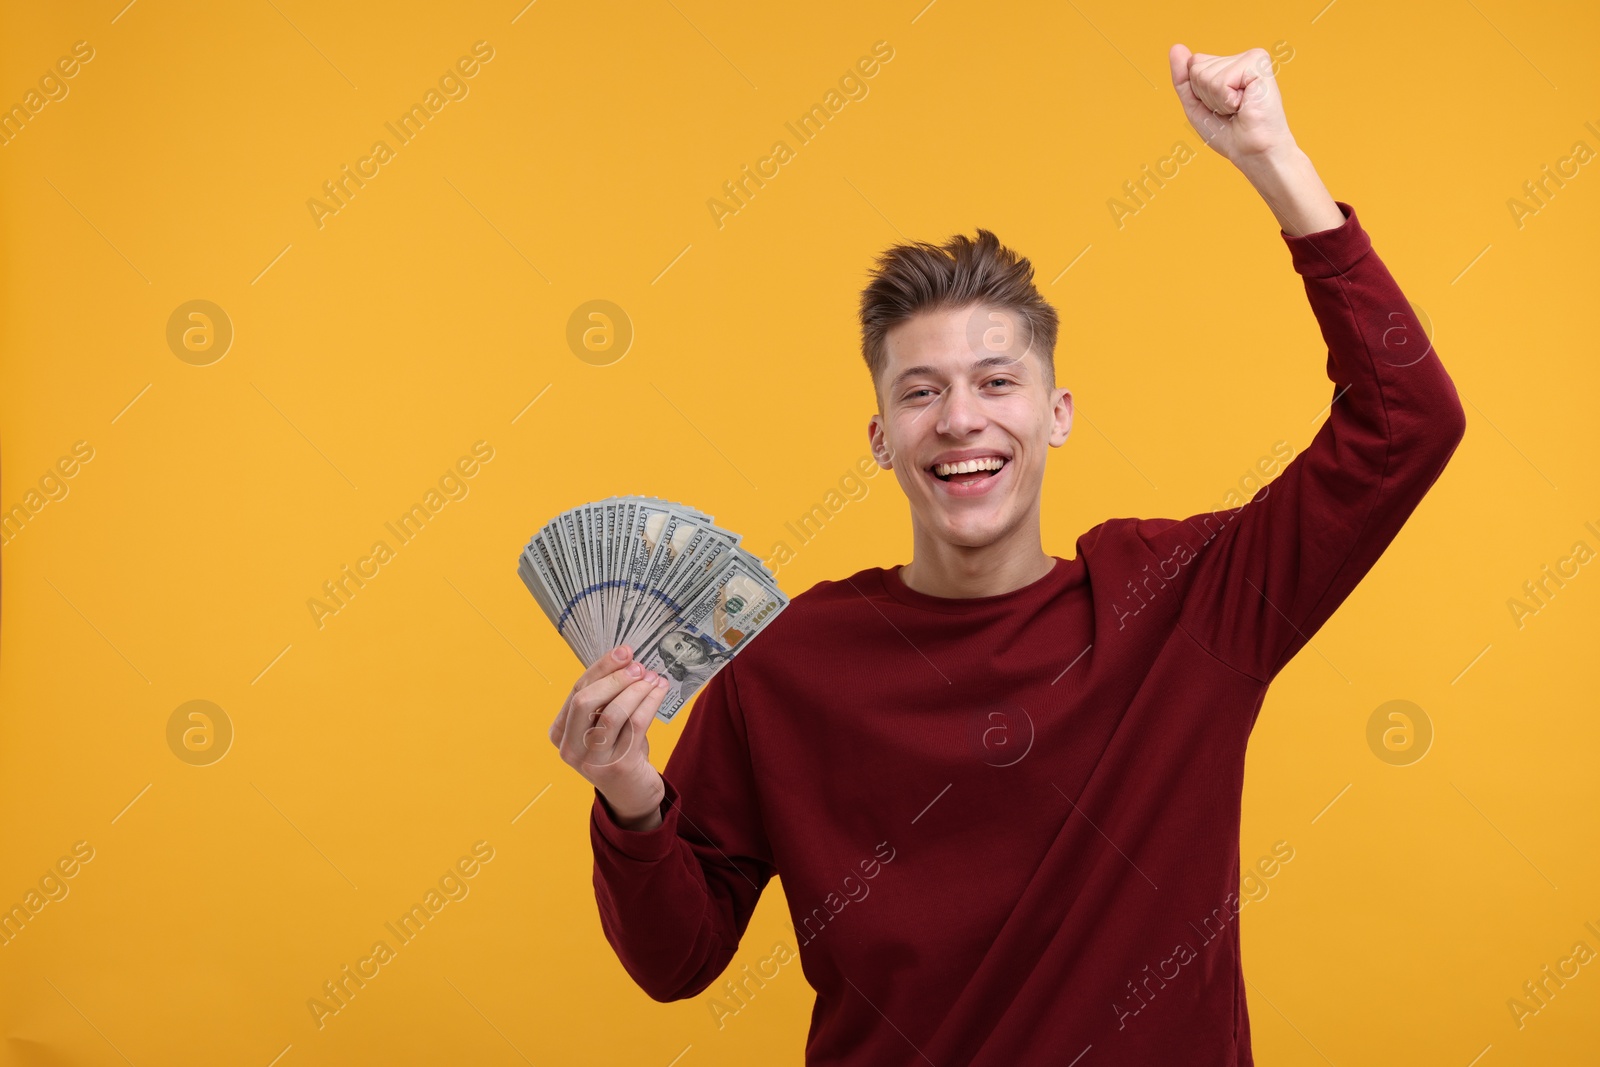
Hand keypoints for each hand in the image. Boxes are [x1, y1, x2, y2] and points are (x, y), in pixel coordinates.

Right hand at [549, 644, 673, 828]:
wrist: (632, 795)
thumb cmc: (617, 752)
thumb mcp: (603, 725)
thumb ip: (605, 698)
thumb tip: (627, 660)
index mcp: (560, 732)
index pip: (577, 690)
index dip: (601, 668)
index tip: (624, 652)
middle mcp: (569, 748)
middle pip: (586, 700)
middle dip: (615, 677)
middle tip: (639, 666)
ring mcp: (591, 761)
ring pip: (612, 712)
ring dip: (636, 690)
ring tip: (653, 678)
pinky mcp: (617, 767)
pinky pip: (635, 725)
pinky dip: (649, 703)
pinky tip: (659, 691)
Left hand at [1168, 44, 1294, 168]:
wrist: (1253, 151)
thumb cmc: (1228, 133)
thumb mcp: (1196, 104)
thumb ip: (1183, 77)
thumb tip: (1175, 47)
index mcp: (1229, 64)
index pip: (1193, 64)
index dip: (1198, 93)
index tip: (1220, 107)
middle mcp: (1241, 57)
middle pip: (1197, 68)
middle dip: (1207, 96)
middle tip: (1230, 110)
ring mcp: (1251, 58)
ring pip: (1206, 75)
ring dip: (1218, 100)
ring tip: (1238, 109)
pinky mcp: (1258, 63)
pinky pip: (1221, 81)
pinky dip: (1227, 100)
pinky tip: (1245, 105)